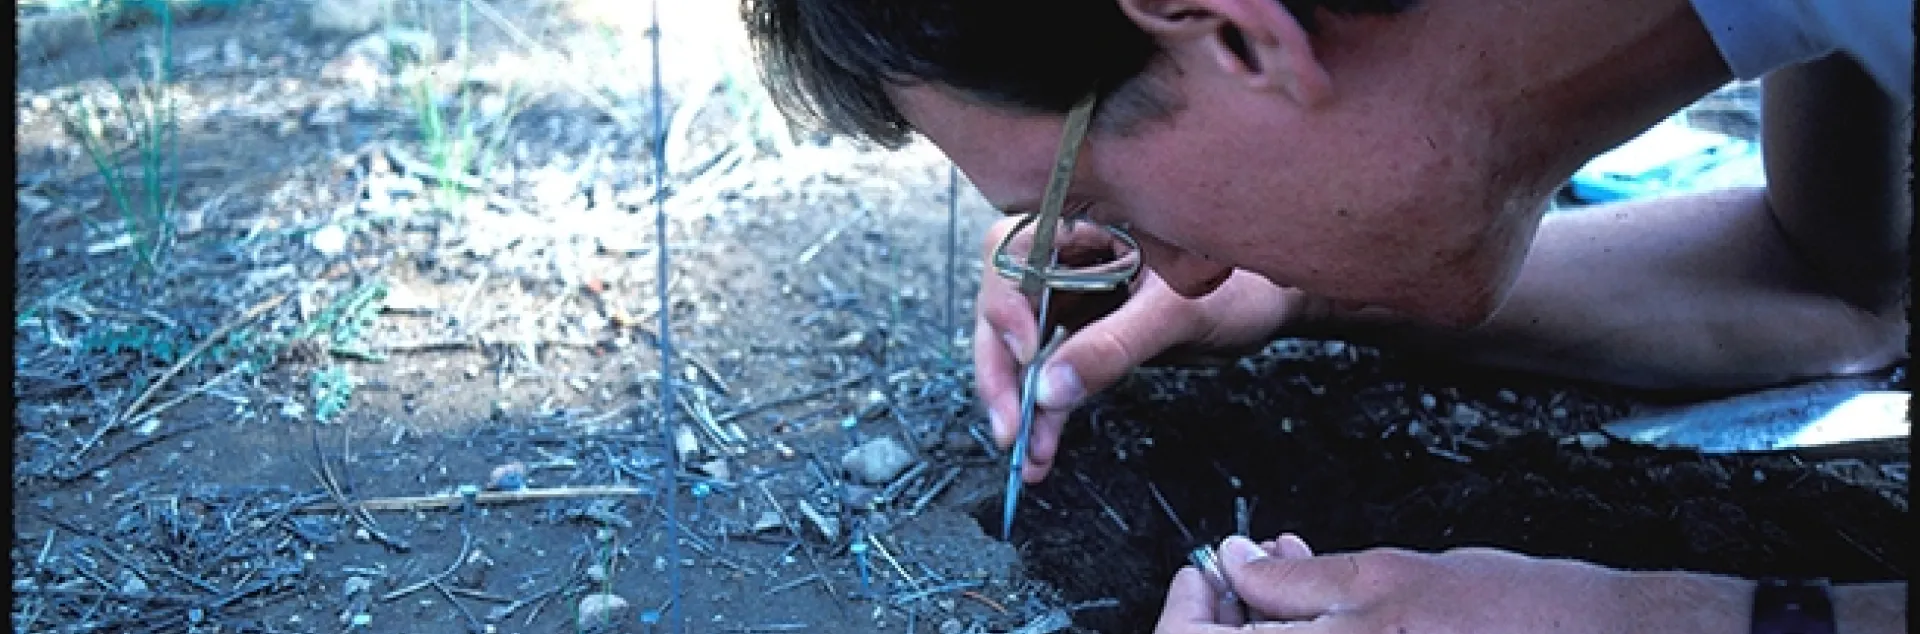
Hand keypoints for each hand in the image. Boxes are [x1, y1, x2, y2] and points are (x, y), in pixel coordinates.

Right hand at [973, 216, 1301, 482]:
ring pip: (1022, 350)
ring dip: (1021, 404)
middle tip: (1011, 425)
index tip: (1027, 352)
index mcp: (1083, 223)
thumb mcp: (1176, 310)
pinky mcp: (1086, 333)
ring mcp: (1073, 296)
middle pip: (1004, 308)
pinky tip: (1044, 449)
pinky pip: (1052, 373)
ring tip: (1029, 454)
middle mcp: (1067, 256)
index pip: (1011, 255)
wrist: (1271, 303)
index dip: (1005, 304)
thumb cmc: (1240, 282)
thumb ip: (1114, 344)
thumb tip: (1053, 387)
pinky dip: (1046, 413)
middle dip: (1001, 371)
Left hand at [1157, 535, 1750, 633]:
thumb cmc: (1515, 612)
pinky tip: (1323, 619)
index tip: (1202, 575)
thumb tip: (1236, 562)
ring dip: (1261, 631)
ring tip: (1291, 590)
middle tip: (1240, 580)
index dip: (1185, 615)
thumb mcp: (1397, 577)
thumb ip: (1304, 583)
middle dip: (1219, 620)